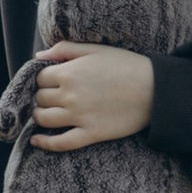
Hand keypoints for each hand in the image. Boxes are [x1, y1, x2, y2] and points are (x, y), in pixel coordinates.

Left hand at [31, 44, 157, 149]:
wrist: (155, 89)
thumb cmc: (126, 65)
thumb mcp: (95, 50)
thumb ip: (65, 49)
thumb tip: (38, 57)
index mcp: (70, 72)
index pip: (40, 78)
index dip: (43, 79)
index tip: (51, 81)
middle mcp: (70, 95)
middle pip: (40, 98)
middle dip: (42, 96)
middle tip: (51, 96)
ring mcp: (80, 116)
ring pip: (44, 119)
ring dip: (40, 116)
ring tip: (45, 113)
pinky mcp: (91, 134)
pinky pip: (61, 143)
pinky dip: (45, 143)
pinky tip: (36, 140)